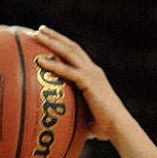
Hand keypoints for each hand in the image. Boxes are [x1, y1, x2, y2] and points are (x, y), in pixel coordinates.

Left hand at [32, 26, 132, 141]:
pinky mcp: (89, 82)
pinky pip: (68, 71)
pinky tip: (40, 61)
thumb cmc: (105, 127)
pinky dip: (54, 65)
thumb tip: (64, 128)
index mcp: (93, 75)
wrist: (119, 127)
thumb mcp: (87, 118)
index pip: (76, 54)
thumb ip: (76, 117)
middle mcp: (93, 70)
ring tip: (37, 34)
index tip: (49, 37)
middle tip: (40, 29)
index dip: (63, 44)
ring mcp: (92, 74)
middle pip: (71, 47)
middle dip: (55, 36)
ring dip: (52, 42)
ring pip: (69, 52)